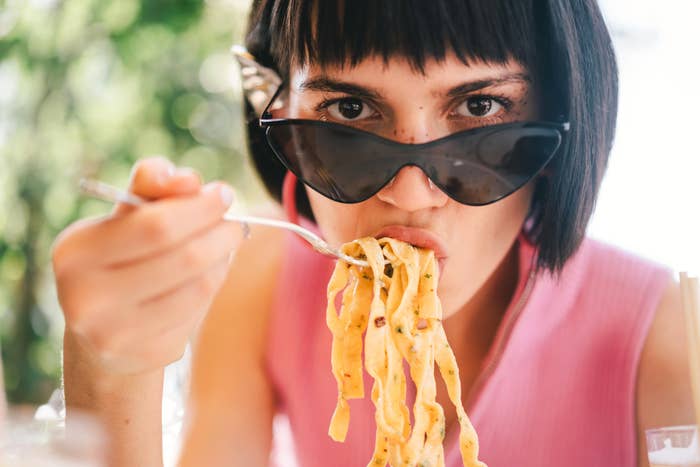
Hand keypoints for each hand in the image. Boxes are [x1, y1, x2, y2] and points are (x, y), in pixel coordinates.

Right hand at [54, 157, 241, 374]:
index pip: (155, 224)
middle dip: (220, 234)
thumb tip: (187, 178)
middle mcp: (85, 296)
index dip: (199, 208)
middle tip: (236, 224)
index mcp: (75, 251)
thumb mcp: (127, 217)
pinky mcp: (144, 355)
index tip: (224, 194)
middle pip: (183, 257)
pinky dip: (211, 288)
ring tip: (224, 246)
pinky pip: (198, 313)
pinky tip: (208, 277)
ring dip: (222, 261)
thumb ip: (153, 187)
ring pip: (198, 286)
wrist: (105, 331)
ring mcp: (114, 333)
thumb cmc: (123, 258)